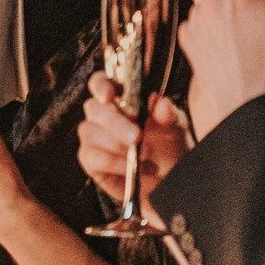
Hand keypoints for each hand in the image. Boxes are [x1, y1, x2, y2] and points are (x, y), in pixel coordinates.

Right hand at [78, 73, 190, 208]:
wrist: (168, 182)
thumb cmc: (170, 148)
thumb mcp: (175, 131)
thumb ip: (168, 116)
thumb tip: (161, 102)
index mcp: (122, 97)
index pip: (101, 82)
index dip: (101, 86)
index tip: (110, 96)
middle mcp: (103, 114)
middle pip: (94, 108)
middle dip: (115, 122)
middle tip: (137, 136)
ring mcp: (94, 136)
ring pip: (89, 131)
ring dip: (115, 144)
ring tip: (140, 156)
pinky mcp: (91, 160)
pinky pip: (90, 155)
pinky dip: (111, 161)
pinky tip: (128, 167)